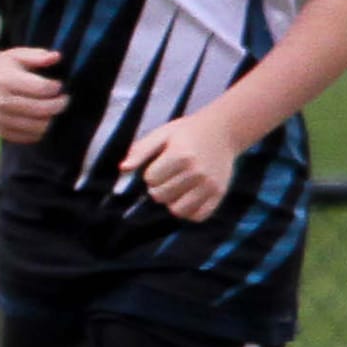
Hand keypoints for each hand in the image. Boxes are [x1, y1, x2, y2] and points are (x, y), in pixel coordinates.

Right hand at [0, 46, 66, 143]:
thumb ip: (39, 56)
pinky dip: (41, 130)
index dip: (56, 88)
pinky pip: (29, 137)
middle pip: (41, 109)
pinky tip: (43, 119)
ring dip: (52, 120)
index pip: (42, 89)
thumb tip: (57, 57)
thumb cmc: (6, 66)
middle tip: (65, 99)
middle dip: (59, 105)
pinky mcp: (1, 131)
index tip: (60, 85)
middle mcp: (0, 102)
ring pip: (37, 127)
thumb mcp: (20, 55)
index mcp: (6, 81)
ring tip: (55, 110)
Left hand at [121, 113, 237, 221]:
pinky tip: (188, 197)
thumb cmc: (186, 132)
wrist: (223, 130)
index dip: (151, 173)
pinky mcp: (219, 193)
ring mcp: (210, 184)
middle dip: (158, 188)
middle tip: (168, 176)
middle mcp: (197, 172)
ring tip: (177, 189)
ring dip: (172, 202)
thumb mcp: (162, 134)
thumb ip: (140, 151)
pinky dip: (189, 211)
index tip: (161, 164)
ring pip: (178, 210)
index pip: (151, 179)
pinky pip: (198, 216)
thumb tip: (122, 169)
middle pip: (161, 196)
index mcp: (181, 155)